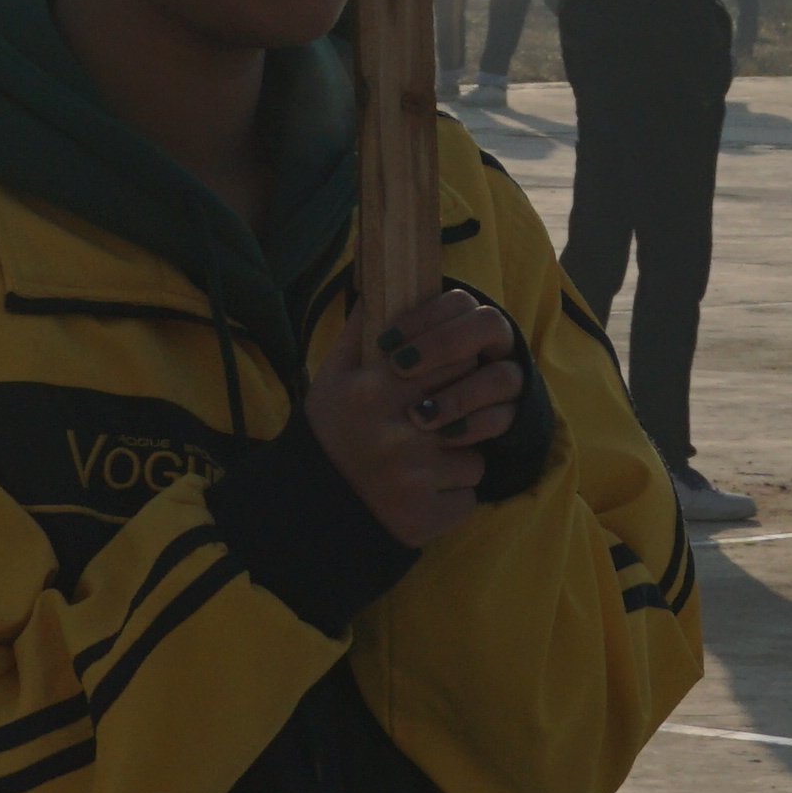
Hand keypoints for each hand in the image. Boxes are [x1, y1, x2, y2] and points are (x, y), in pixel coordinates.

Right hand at [308, 286, 528, 549]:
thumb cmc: (330, 433)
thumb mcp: (332, 376)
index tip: (446, 368)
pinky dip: (455, 489)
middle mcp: (395, 431)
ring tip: (427, 452)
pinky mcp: (429, 513)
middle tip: (443, 406)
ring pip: (477, 444)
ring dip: (461, 447)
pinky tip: (426, 487)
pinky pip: (470, 488)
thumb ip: (360, 329)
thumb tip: (381, 278)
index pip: (450, 353)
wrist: (314, 509)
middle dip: (464, 396)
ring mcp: (415, 475)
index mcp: (372, 390)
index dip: (455, 359)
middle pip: (469, 391)